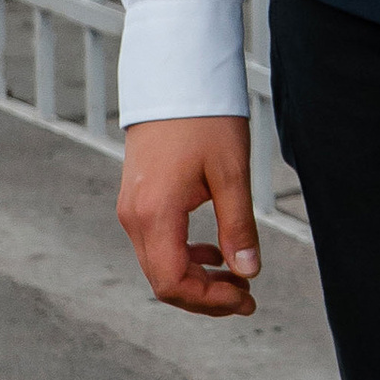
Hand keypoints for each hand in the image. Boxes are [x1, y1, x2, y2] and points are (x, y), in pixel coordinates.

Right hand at [117, 115, 261, 315]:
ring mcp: (131, 209)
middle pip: (164, 281)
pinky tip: (215, 252)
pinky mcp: (137, 200)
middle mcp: (134, 218)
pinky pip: (157, 244)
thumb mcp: (231, 174)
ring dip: (197, 278)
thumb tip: (248, 273)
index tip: (246, 298)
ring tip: (237, 278)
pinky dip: (185, 257)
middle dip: (206, 296)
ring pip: (159, 265)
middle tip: (247, 297)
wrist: (174, 78)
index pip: (173, 283)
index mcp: (155, 214)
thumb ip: (238, 226)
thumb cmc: (205, 119)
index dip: (210, 301)